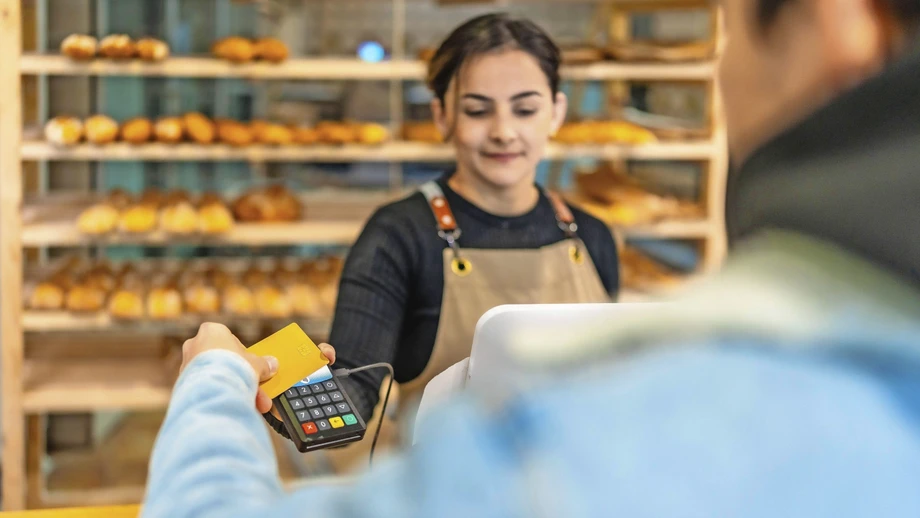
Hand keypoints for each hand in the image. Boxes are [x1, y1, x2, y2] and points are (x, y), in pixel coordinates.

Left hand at [181, 323, 336, 413]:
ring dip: (232, 389)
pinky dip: (219, 396)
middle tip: (256, 391)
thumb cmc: (233, 367)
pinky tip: (232, 406)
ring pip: (215, 377)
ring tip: (250, 405)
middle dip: (241, 378)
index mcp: (212, 331)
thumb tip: (272, 364)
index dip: (244, 356)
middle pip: (223, 361)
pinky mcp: (182, 383)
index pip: (230, 340)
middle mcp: (195, 345)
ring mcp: (187, 365)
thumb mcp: (255, 363)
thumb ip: (263, 364)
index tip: (253, 368)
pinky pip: (206, 388)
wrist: (212, 388)